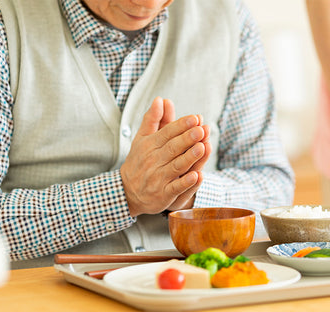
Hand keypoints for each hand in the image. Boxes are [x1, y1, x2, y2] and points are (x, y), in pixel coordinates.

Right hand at [120, 97, 210, 216]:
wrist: (127, 192)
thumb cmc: (139, 161)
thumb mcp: (143, 139)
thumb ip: (153, 120)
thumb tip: (161, 99)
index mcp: (149, 145)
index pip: (167, 133)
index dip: (181, 125)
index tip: (195, 118)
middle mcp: (153, 161)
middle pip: (173, 148)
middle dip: (187, 138)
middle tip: (201, 129)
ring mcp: (158, 178)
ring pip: (176, 166)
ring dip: (190, 157)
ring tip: (202, 147)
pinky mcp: (163, 194)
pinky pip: (176, 188)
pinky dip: (186, 182)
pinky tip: (197, 176)